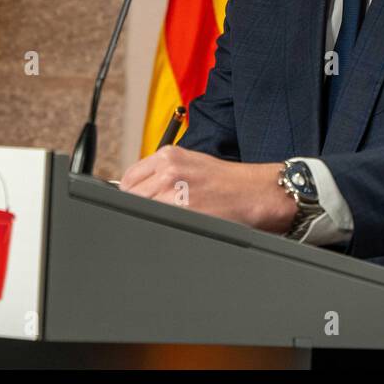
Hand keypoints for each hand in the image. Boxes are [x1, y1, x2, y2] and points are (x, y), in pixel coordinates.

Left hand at [119, 145, 296, 233]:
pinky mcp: (181, 211)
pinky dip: (160, 227)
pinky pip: (156, 223)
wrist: (254, 193)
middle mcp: (167, 170)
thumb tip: (139, 190)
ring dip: (150, 218)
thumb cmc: (228, 182)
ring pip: (140, 210)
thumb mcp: (191, 164)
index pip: (128, 178)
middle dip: (139, 206)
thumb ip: (163, 173)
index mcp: (167, 156)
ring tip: (170, 219)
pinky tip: (176, 225)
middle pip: (130, 195)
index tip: (139, 202)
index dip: (132, 194)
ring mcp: (173, 191)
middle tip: (157, 213)